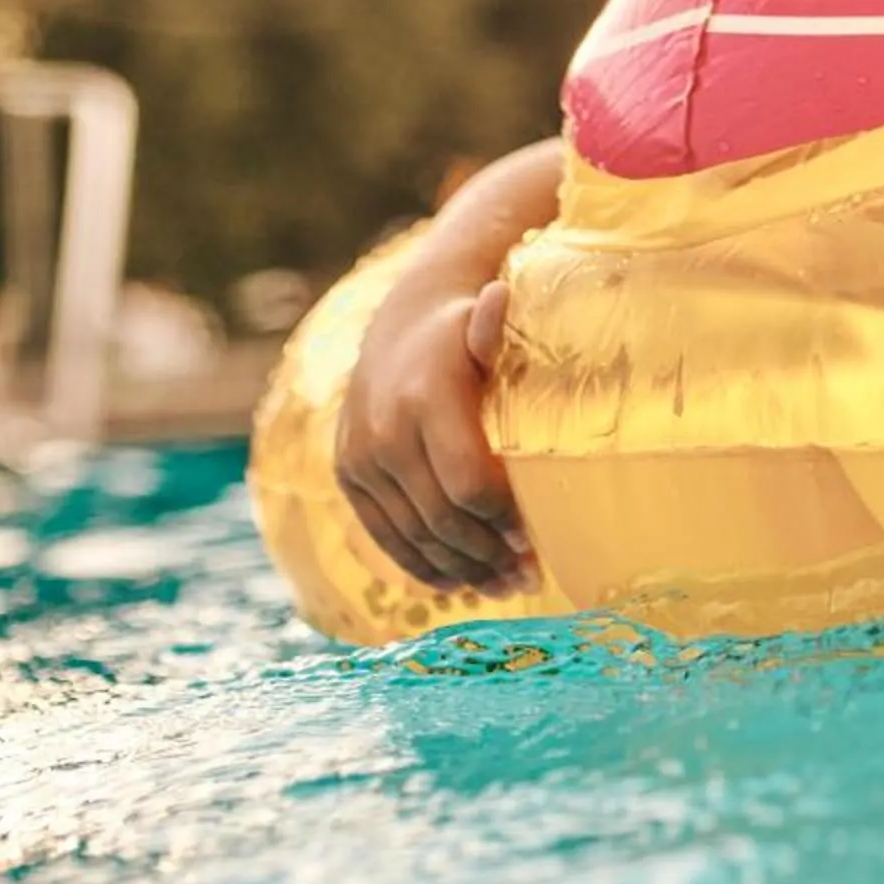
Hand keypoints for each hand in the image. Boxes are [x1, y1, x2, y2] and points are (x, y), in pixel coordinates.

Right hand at [334, 272, 532, 592]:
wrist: (401, 326)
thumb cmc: (464, 333)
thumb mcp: (482, 322)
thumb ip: (494, 328)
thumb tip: (500, 296)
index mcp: (427, 398)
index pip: (468, 483)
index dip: (503, 520)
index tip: (535, 541)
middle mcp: (386, 431)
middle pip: (441, 518)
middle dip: (487, 555)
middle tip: (527, 578)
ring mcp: (361, 457)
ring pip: (412, 535)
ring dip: (459, 570)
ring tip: (502, 587)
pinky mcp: (348, 475)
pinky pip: (384, 534)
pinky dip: (420, 564)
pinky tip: (456, 582)